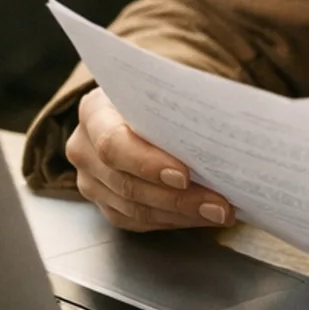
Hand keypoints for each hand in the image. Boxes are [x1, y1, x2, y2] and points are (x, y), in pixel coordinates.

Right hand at [64, 87, 234, 234]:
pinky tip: (201, 217)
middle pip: (127, 183)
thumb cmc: (155, 96)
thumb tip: (224, 127)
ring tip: (219, 212)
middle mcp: (84, 149)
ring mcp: (91, 181)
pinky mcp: (105, 204)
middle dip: (178, 198)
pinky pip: (138, 222)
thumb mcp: (164, 87)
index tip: (185, 175)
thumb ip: (183, 103)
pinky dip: (174, 221)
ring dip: (182, 214)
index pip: (113, 144)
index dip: (148, 163)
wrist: (136, 106)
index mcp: (94, 112)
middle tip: (219, 204)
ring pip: (134, 209)